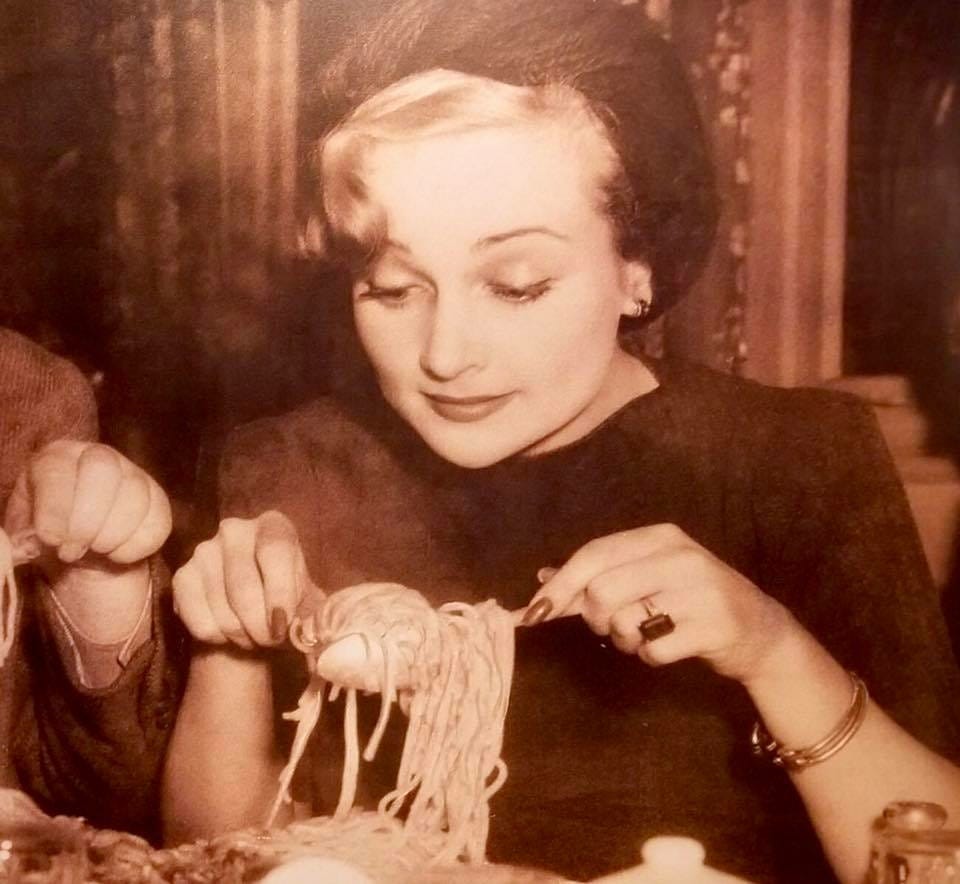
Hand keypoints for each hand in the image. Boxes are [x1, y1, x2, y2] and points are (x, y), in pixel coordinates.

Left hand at [4, 440, 171, 568]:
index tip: (52, 541)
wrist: (80, 553)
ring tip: (92, 553)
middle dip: (87, 520)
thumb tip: (28, 544)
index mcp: (55, 458)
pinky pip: (158, 521)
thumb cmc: (45, 539)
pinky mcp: (157, 499)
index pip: (58, 470)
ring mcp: (132, 474)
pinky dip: (136, 547)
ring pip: (135, 496)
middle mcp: (96, 456)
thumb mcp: (22, 537)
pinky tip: (116, 554)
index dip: (56, 507)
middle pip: (102, 469)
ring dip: (111, 536)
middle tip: (71, 551)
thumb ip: (18, 540)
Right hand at [172, 511, 313, 649]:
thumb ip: (317, 622)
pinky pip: (198, 619)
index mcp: (274, 526)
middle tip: (271, 640)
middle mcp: (235, 529)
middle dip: (261, 627)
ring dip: (241, 635)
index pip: (275, 551)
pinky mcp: (182, 576)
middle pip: (244, 586)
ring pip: (222, 608)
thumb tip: (320, 651)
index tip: (283, 625)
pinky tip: (228, 632)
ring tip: (254, 636)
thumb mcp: (309, 605)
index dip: (280, 592)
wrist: (251, 612)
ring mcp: (204, 550)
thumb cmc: (286, 602)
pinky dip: (217, 637)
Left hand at [525, 523, 794, 683]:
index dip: (560, 585)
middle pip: (602, 590)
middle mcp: (680, 556)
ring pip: (624, 621)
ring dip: (624, 639)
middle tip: (611, 626)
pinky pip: (652, 650)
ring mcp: (700, 590)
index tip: (532, 612)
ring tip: (646, 634)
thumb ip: (598, 575)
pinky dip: (650, 656)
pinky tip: (669, 646)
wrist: (759, 630)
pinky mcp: (714, 627)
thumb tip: (542, 580)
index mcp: (659, 537)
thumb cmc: (690, 600)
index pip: (594, 554)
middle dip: (595, 618)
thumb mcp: (648, 576)